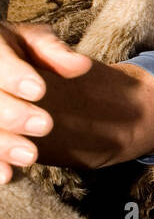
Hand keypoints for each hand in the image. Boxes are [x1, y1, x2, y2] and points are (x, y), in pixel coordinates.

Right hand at [0, 23, 90, 182]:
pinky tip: (7, 176)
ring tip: (30, 156)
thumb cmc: (23, 52)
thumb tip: (81, 66)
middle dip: (13, 114)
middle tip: (45, 125)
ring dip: (3, 145)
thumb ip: (55, 52)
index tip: (39, 90)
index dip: (14, 76)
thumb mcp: (36, 43)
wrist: (5, 65)